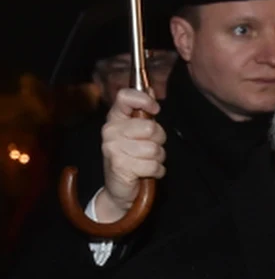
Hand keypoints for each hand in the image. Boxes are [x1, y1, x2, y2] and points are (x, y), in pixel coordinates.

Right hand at [94, 88, 166, 222]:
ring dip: (158, 158)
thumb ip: (143, 112)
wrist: (118, 189)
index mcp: (115, 118)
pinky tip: (146, 173)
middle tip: (150, 148)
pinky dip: (157, 171)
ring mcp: (113, 148)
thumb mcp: (137, 133)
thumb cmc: (132, 157)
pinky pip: (153, 165)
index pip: (125, 97)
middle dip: (159, 140)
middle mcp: (110, 131)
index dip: (144, 100)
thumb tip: (150, 89)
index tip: (154, 109)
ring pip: (154, 149)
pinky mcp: (120, 166)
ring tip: (147, 161)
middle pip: (150, 127)